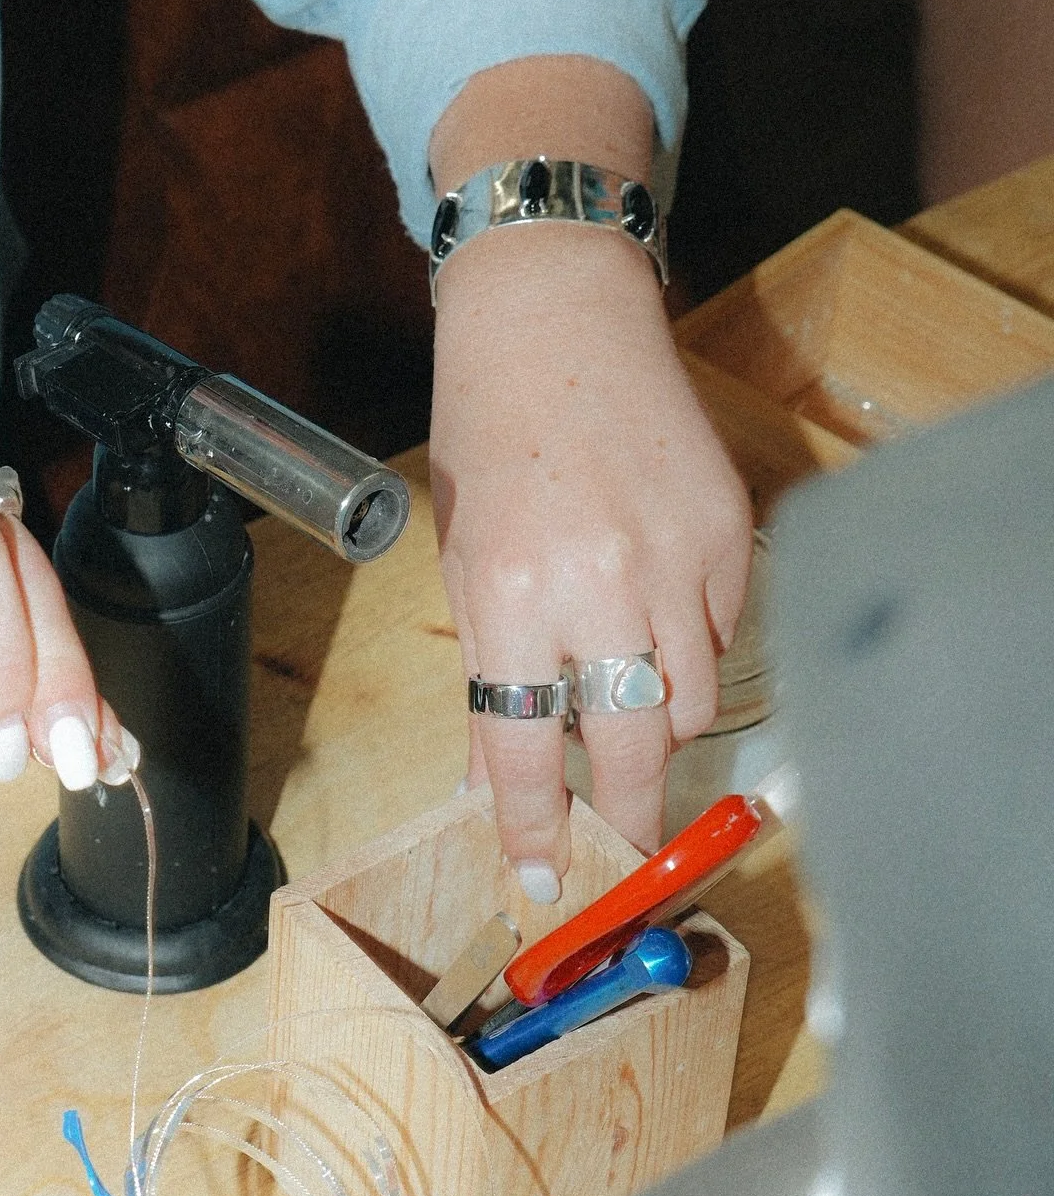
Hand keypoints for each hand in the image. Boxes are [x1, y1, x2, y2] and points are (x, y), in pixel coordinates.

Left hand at [431, 224, 751, 876]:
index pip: (527, 749)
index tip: (542, 877)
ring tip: (627, 698)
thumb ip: (486, 672)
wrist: (556, 319)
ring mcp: (680, 558)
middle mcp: (604, 584)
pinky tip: (655, 611)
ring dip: (659, 724)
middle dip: (630, 814)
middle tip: (624, 840)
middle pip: (638, 748)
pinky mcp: (734, 531)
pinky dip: (690, 648)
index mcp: (513, 593)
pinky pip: (724, 632)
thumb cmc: (486, 435)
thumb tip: (490, 774)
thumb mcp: (462, 559)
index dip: (533, 828)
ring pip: (694, 700)